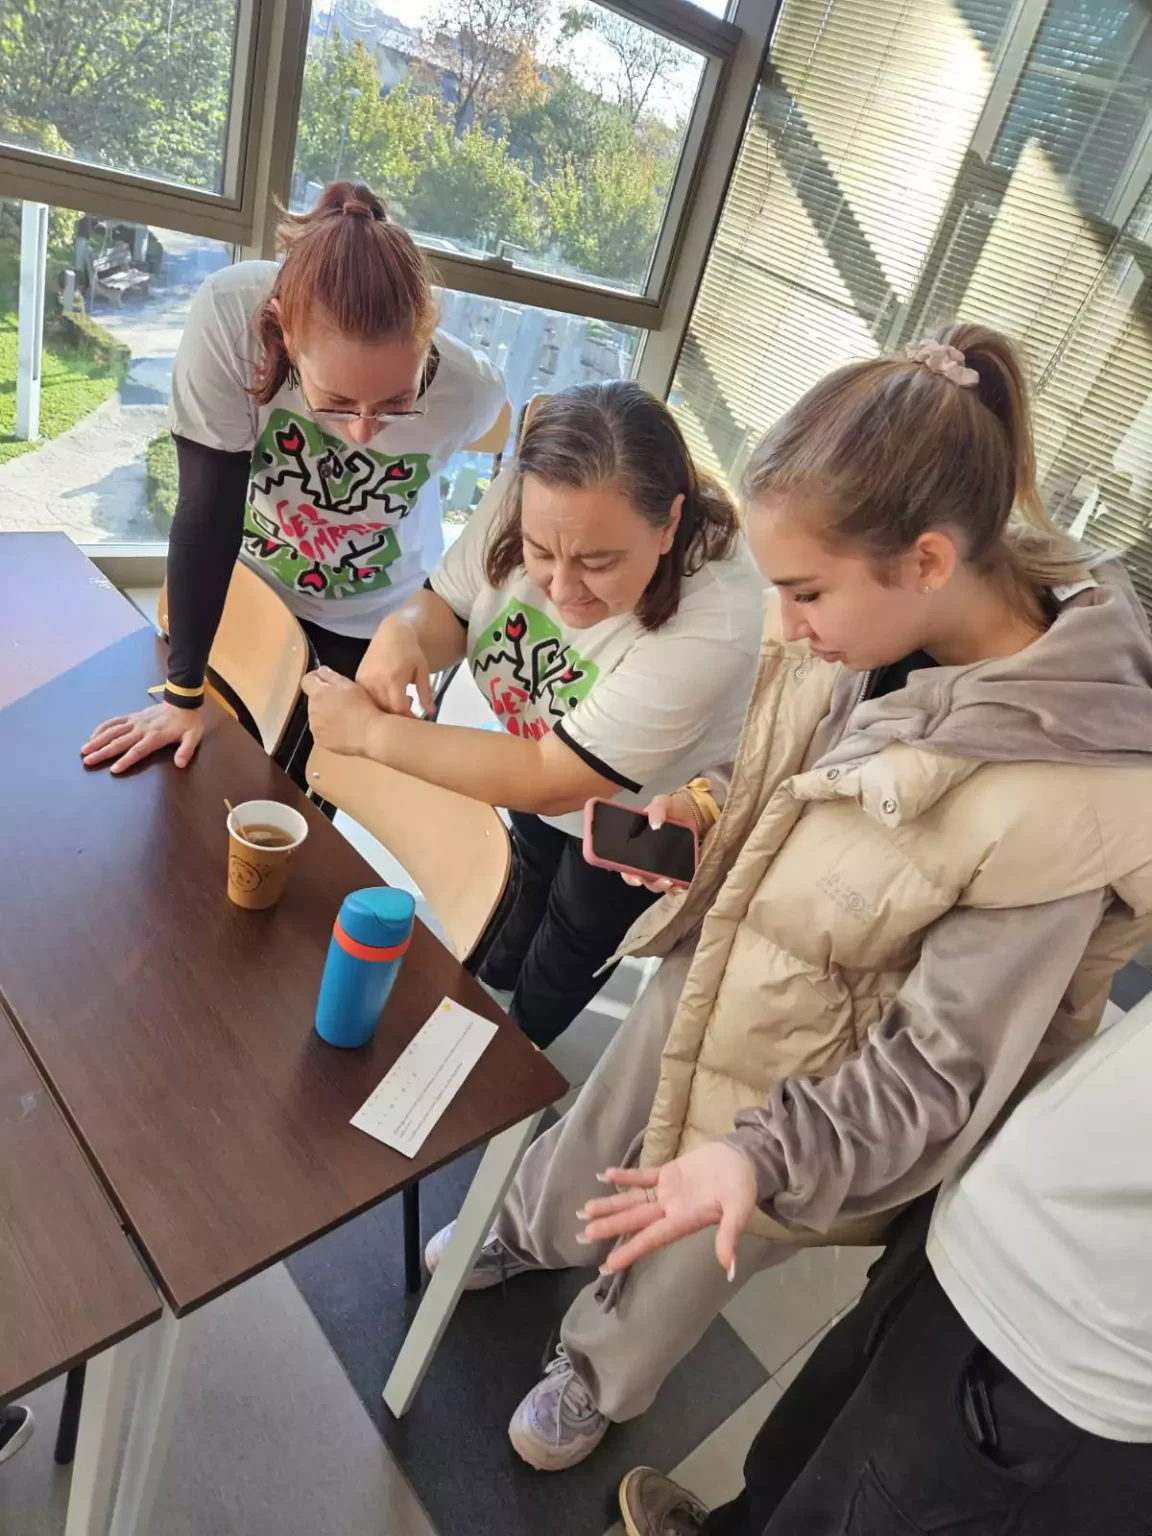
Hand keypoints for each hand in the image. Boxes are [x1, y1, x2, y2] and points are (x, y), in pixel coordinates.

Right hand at [81, 702, 204, 773]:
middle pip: (119, 742)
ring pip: (113, 731)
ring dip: (98, 740)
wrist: (182, 702)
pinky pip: (114, 721)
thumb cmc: (188, 723)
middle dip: (103, 752)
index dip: (126, 760)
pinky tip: (92, 736)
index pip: (137, 750)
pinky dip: (102, 728)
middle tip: (88, 761)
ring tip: (84, 750)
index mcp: (155, 736)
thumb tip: (180, 764)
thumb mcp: (193, 737)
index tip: (113, 769)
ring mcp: (135, 722)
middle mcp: (141, 729)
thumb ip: (186, 750)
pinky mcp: (132, 717)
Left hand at [302, 667, 382, 756]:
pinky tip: (343, 730)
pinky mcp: (320, 741)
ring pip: (316, 716)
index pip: (306, 681)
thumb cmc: (362, 706)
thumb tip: (320, 671)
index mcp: (318, 694)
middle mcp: (312, 710)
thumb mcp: (349, 685)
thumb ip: (331, 676)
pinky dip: (328, 730)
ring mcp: (315, 728)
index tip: (327, 681)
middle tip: (342, 702)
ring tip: (344, 718)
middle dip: (323, 698)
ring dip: (325, 714)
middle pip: (312, 700)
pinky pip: (321, 732)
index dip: (315, 679)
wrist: (371, 735)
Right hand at [357, 614, 433, 715]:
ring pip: (375, 706)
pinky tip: (389, 696)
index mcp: (393, 679)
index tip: (417, 721)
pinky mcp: (358, 679)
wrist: (392, 632)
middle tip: (411, 710)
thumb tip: (431, 712)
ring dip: (388, 709)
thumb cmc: (410, 651)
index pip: (398, 708)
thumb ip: (425, 693)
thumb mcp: (422, 670)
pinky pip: (367, 698)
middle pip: (385, 710)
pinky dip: (378, 702)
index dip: (408, 717)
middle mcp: (375, 681)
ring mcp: (364, 680)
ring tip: (402, 700)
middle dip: (399, 716)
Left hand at [576, 1142, 757, 1278]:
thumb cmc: (743, 1185)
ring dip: (611, 1205)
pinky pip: (644, 1175)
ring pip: (634, 1200)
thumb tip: (730, 1269)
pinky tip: (605, 1175)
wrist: (746, 1159)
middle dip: (610, 1227)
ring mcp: (668, 1191)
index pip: (653, 1238)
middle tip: (582, 1235)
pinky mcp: (669, 1172)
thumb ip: (730, 1235)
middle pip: (636, 1220)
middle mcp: (671, 1209)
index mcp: (685, 1220)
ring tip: (585, 1211)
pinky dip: (625, 1176)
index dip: (631, 1250)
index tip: (608, 1264)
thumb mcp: (739, 1209)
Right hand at [620, 792, 697, 894]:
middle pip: (644, 879)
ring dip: (664, 886)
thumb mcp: (662, 802)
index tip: (636, 877)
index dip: (629, 875)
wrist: (694, 811)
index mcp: (637, 846)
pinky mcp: (681, 869)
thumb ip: (657, 809)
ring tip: (673, 883)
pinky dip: (678, 887)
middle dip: (651, 883)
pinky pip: (677, 884)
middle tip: (662, 880)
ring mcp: (665, 867)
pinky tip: (683, 885)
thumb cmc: (672, 808)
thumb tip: (655, 824)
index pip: (627, 866)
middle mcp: (648, 860)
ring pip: (659, 884)